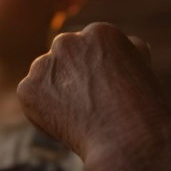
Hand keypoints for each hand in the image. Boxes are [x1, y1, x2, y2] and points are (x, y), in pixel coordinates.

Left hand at [17, 22, 170, 170]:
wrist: (127, 138)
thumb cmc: (141, 106)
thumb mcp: (142, 65)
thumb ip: (125, 49)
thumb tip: (125, 43)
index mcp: (99, 32)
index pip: (90, 49)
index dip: (98, 73)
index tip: (108, 92)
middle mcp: (68, 41)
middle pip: (66, 58)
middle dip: (73, 76)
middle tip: (90, 105)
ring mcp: (44, 63)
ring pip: (46, 75)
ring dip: (56, 91)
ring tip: (80, 116)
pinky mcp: (28, 88)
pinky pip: (32, 97)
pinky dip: (42, 111)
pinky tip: (66, 123)